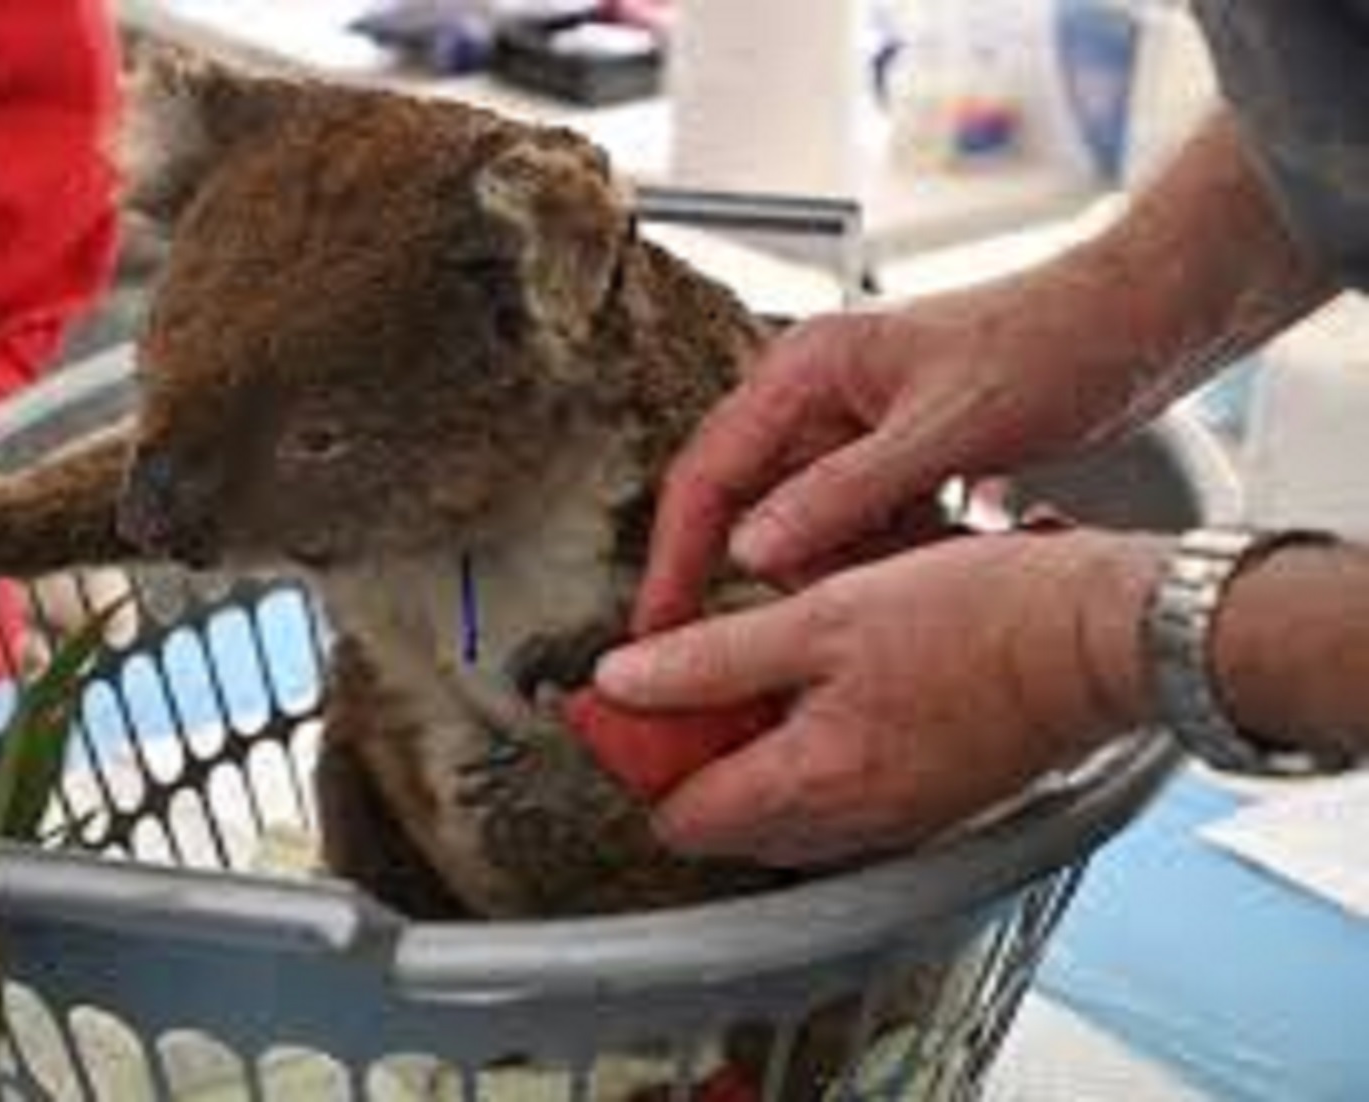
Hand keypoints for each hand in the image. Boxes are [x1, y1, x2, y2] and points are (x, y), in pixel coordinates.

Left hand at [598, 530, 1162, 865]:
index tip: (632, 700)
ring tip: (763, 670)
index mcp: (816, 785)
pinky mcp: (930, 801)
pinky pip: (838, 797)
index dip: (643, 756)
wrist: (1105, 634)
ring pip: (781, 812)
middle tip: (690, 676)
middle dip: (692, 757)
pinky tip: (828, 683)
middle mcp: (854, 826)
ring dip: (752, 753)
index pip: (683, 816)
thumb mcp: (820, 615)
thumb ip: (709, 658)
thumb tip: (623, 679)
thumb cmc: (983, 616)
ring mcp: (897, 820)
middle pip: (726, 822)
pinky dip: (810, 752)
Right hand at [634, 263, 1162, 633]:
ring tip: (933, 547)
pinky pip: (862, 529)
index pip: (706, 475)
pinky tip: (952, 535)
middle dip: (800, 565)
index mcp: (804, 370)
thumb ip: (846, 491)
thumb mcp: (947, 427)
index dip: (675, 557)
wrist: (1139, 319)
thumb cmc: (1052, 341)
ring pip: (812, 529)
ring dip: (860, 561)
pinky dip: (896, 551)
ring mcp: (852, 429)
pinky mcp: (893, 457)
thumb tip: (751, 551)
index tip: (658, 628)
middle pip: (754, 510)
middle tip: (852, 596)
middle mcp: (814, 397)